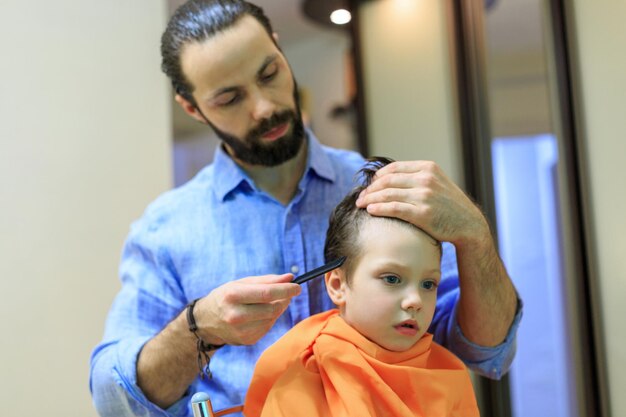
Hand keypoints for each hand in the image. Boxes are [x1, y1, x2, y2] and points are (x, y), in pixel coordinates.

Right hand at [194, 273, 300, 345]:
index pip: (267, 294)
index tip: (298, 287)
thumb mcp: (241, 283)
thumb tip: (290, 278)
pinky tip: (259, 315)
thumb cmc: (226, 296)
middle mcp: (236, 315)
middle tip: (287, 293)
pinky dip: (269, 319)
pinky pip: (268, 327)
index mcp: (233, 296)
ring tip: (268, 303)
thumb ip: (267, 280)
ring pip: (272, 318)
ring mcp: (241, 331)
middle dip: (285, 300)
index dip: (286, 290)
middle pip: (273, 308)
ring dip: (277, 309)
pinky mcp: (246, 340)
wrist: (206, 321)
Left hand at [355, 160, 489, 247]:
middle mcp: (426, 179)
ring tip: (361, 204)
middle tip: (361, 197)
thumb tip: (390, 178)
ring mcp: (425, 196)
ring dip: (370, 199)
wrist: (469, 224)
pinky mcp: (423, 213)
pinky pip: (394, 208)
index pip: (393, 168)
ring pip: (388, 194)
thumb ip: (417, 178)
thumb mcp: (437, 183)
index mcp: (428, 168)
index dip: (377, 177)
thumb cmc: (449, 206)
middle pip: (387, 180)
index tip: (369, 186)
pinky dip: (379, 208)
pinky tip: (370, 211)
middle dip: (370, 189)